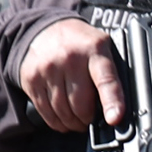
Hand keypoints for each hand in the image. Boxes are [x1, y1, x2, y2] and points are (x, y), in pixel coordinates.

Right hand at [18, 18, 126, 132]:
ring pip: (62, 111)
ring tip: (77, 121)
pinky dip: (55, 121)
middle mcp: (69, 58)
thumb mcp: (101, 46)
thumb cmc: (79, 43)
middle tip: (90, 119)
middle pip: (80, 104)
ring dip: (72, 123)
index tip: (114, 118)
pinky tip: (62, 120)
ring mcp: (47, 69)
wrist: (44, 28)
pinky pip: (45, 110)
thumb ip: (111, 71)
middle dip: (88, 119)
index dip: (112, 101)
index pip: (106, 79)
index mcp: (94, 50)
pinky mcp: (31, 79)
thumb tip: (119, 107)